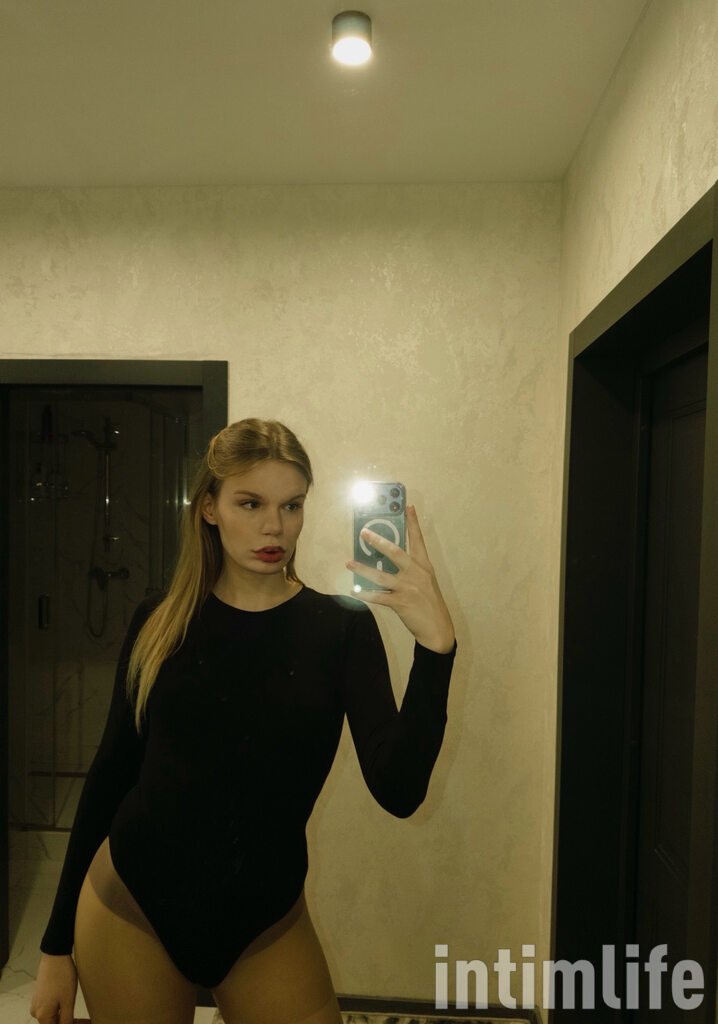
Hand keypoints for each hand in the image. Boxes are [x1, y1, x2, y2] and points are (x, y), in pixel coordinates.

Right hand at [30, 953, 77, 1023]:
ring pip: (51, 1016)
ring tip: (72, 1005)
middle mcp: (35, 1012)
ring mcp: (36, 1003)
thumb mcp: (68, 1001)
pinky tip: (66, 999)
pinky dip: (58, 1007)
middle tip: (77, 1015)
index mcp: (42, 1016)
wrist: (55, 955)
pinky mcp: (39, 996)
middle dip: (64, 1021)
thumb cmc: (62, 976)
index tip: (77, 1021)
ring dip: (62, 1014)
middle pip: (52, 1023)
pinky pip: (48, 1007)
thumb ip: (66, 1020)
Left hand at [346, 504, 455, 652]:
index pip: (418, 539)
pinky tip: (354, 590)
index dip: (412, 522)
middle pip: (395, 552)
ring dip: (363, 569)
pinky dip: (365, 594)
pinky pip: (378, 596)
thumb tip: (387, 557)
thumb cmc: (429, 602)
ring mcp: (408, 588)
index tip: (407, 506)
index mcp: (424, 565)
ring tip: (349, 563)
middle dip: (378, 541)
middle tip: (363, 532)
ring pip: (381, 575)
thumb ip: (410, 568)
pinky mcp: (401, 602)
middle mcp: (416, 573)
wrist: (437, 628)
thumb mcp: (425, 581)